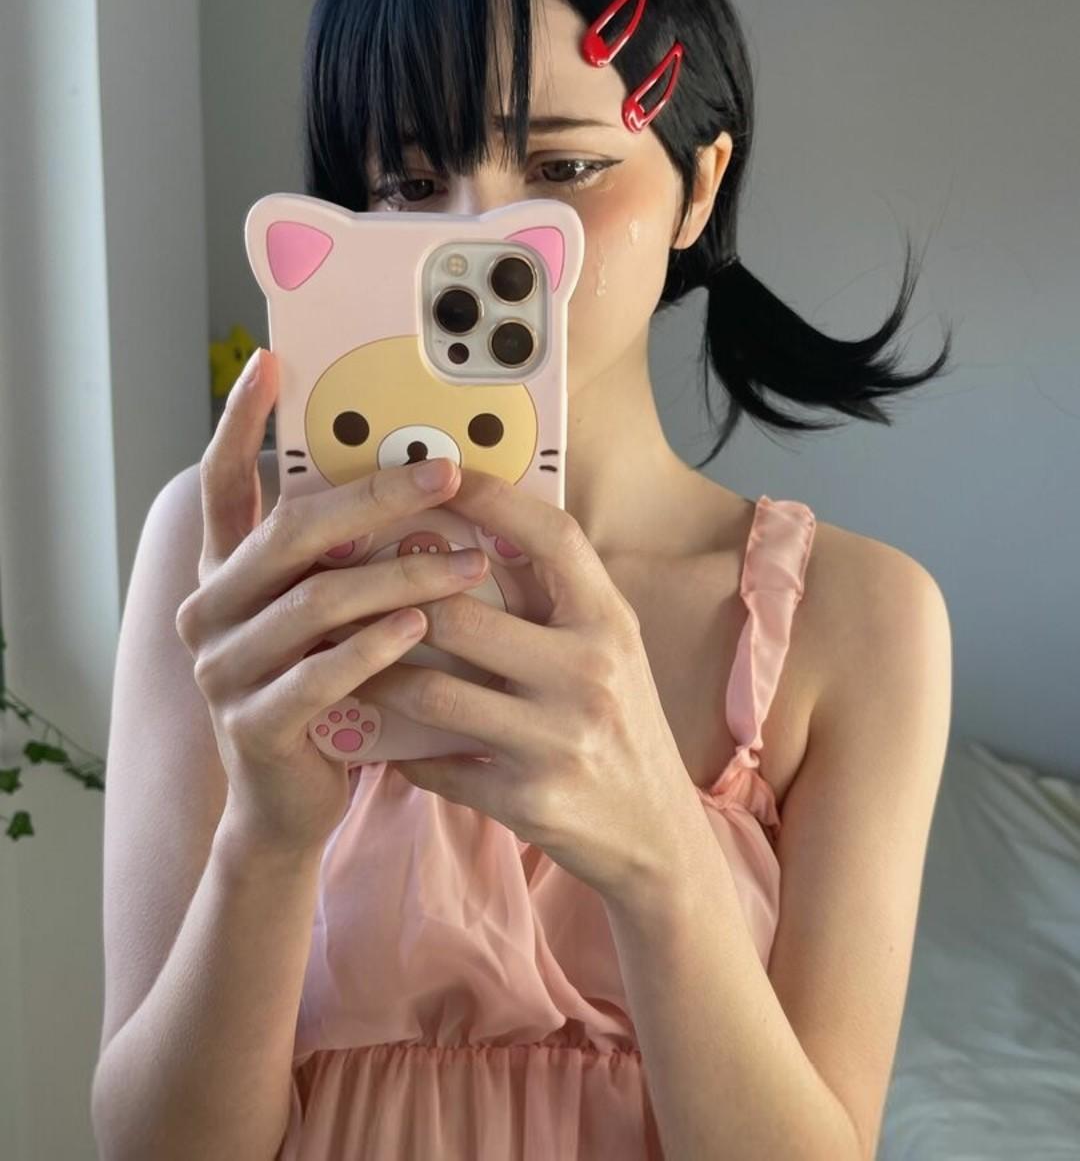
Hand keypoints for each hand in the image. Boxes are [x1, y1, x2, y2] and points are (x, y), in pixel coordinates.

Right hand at [174, 348, 484, 858]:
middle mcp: (211, 610)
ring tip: (466, 564)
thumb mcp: (327, 615)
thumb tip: (416, 476)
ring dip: (399, 578)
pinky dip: (373, 648)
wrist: (290, 802)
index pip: (223, 484)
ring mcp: (223, 670)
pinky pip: (319, 674)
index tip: (267, 361)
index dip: (240, 422)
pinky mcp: (253, 725)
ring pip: (316, 602)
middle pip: (292, 533)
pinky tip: (421, 630)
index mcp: (227, 573)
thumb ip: (342, 556)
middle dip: (374, 497)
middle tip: (444, 473)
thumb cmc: (327, 690)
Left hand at [365, 466, 701, 901]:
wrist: (657, 838)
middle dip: (391, 603)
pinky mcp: (528, 802)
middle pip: (459, 617)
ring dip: (374, 677)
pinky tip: (379, 738)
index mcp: (610, 623)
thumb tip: (474, 525)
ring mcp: (558, 741)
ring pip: (429, 694)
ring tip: (343, 661)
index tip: (440, 470)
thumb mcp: (608, 650)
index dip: (493, 497)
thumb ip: (554, 597)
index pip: (552, 538)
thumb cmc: (619, 724)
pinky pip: (434, 765)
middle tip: (344, 587)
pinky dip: (400, 751)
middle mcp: (589, 674)